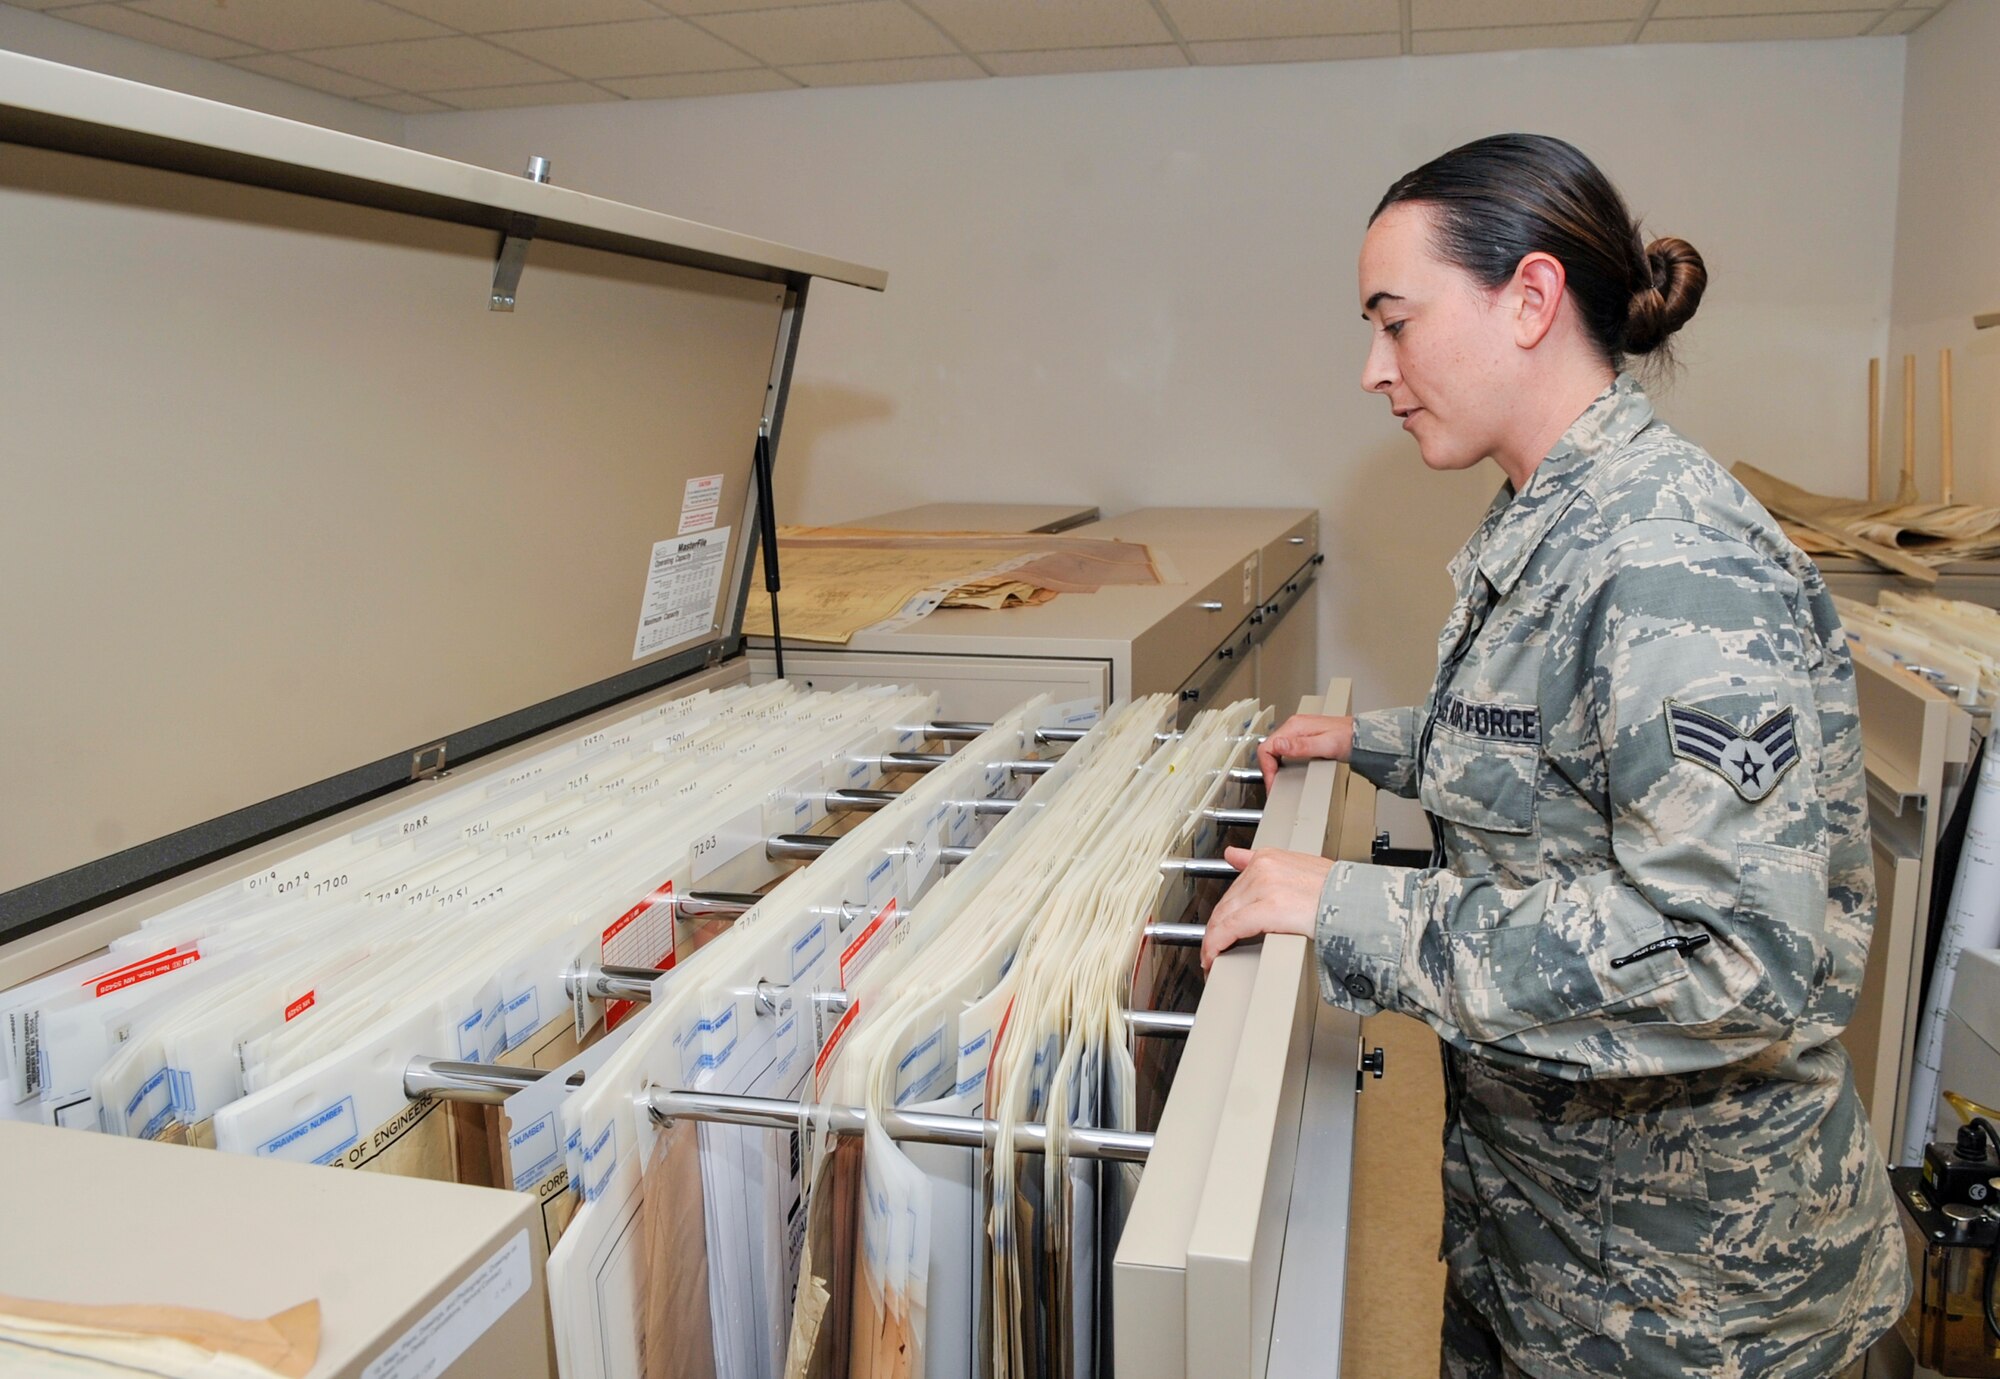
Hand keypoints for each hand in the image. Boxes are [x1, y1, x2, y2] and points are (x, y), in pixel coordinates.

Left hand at [1201, 845, 1333, 973]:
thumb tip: (1231, 853)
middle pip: (1226, 903)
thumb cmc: (1337, 892)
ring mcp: (1264, 887)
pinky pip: (1230, 929)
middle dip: (1216, 929)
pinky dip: (1216, 945)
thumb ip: (1259, 861)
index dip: (1223, 911)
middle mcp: (1263, 869)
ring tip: (1212, 957)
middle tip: (1213, 948)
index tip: (1217, 925)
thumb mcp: (1298, 866)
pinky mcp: (1267, 909)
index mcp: (1268, 858)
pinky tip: (1213, 957)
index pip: (1233, 887)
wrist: (1358, 902)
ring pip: (1223, 917)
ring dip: (1213, 940)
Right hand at [1256, 714, 1353, 791]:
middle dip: (1268, 770)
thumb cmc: (1348, 739)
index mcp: (1295, 727)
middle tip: (1273, 786)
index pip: (1267, 746)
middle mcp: (1294, 727)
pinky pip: (1284, 751)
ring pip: (1275, 750)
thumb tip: (1279, 744)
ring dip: (1273, 767)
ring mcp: (1298, 732)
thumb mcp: (1325, 745)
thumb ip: (1301, 746)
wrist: (1361, 737)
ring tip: (1277, 782)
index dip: (1267, 768)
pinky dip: (1281, 763)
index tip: (1273, 782)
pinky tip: (1286, 772)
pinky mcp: (1303, 738)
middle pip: (1269, 748)